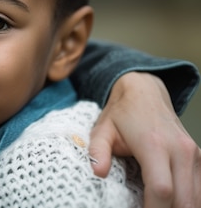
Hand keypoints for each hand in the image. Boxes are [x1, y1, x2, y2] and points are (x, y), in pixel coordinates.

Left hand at [88, 71, 199, 207]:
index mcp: (154, 145)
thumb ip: (98, 151)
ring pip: (197, 198)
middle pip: (183, 200)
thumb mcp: (102, 130)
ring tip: (156, 206)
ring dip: (180, 207)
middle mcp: (180, 150)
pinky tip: (170, 202)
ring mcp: (194, 154)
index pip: (162, 189)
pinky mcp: (200, 159)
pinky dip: (189, 201)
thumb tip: (98, 172)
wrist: (145, 92)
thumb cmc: (122, 114)